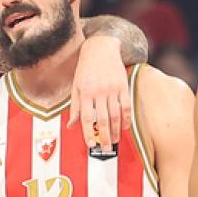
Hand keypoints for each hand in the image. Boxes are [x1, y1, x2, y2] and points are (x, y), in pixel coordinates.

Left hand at [67, 35, 130, 150]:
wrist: (101, 48)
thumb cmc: (85, 69)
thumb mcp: (75, 86)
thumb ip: (74, 107)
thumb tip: (71, 126)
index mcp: (85, 93)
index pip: (85, 118)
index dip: (87, 133)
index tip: (90, 145)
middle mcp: (99, 92)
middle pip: (102, 119)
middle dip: (104, 136)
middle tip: (105, 148)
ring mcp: (113, 89)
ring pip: (115, 115)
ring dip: (115, 130)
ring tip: (114, 141)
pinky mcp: (123, 86)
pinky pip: (126, 106)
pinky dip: (126, 118)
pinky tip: (124, 128)